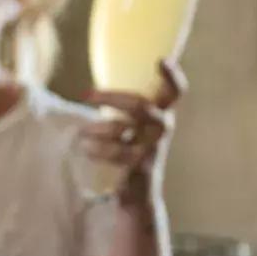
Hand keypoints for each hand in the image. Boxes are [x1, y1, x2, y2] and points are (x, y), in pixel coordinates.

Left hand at [79, 59, 186, 204]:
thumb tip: (98, 87)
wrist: (140, 195)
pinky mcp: (140, 166)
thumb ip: (130, 108)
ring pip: (120, 129)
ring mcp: (152, 148)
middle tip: (86, 94)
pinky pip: (115, 152)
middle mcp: (162, 129)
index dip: (172, 76)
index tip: (161, 59)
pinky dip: (96, 149)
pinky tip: (86, 149)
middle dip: (110, 97)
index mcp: (162, 116)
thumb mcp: (136, 128)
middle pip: (139, 105)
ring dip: (96, 128)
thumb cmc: (134, 153)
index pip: (175, 92)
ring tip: (80, 132)